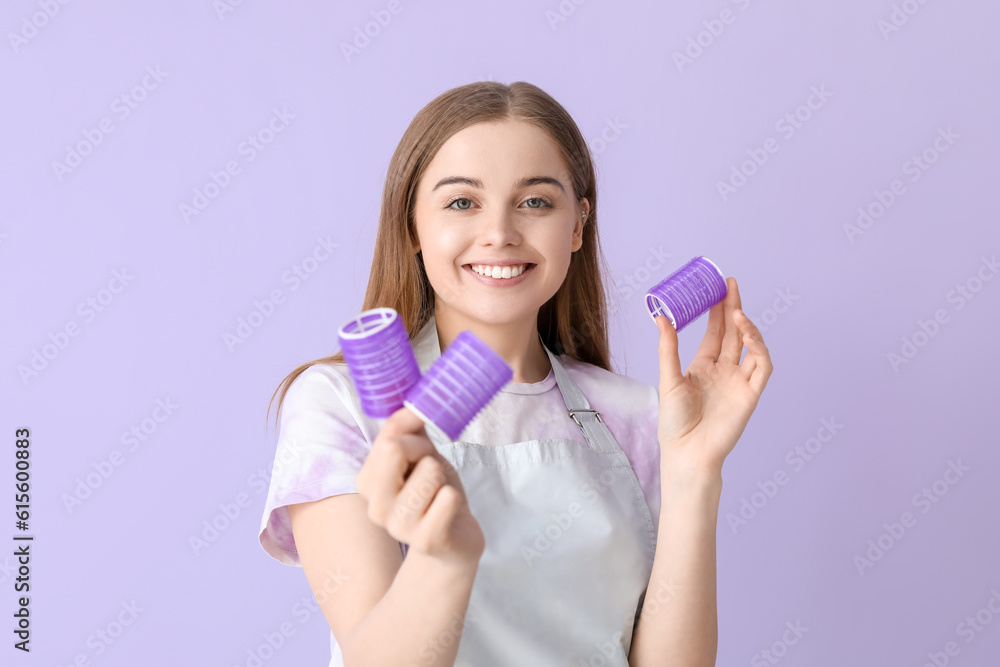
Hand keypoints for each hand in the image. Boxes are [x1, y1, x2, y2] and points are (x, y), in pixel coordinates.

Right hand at [356, 406, 484, 568]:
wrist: (453, 541)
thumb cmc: (434, 494)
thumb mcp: (421, 456)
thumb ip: (410, 428)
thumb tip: (413, 401)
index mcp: (367, 482)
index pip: (387, 438)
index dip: (414, 439)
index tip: (424, 451)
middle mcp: (375, 506)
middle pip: (395, 449)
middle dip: (426, 454)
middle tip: (433, 475)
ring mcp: (398, 526)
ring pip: (430, 471)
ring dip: (443, 479)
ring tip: (439, 496)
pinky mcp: (427, 540)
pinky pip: (448, 498)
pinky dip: (455, 499)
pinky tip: (448, 514)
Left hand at [654, 277, 772, 476]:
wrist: (687, 452)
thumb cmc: (674, 422)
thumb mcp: (668, 379)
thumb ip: (668, 348)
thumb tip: (660, 317)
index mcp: (703, 367)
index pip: (715, 332)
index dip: (717, 310)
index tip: (716, 287)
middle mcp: (724, 371)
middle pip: (733, 333)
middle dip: (733, 308)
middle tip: (730, 284)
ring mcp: (739, 381)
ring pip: (751, 346)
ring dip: (746, 326)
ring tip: (735, 308)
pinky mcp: (751, 393)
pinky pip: (762, 365)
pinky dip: (758, 347)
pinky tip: (746, 331)